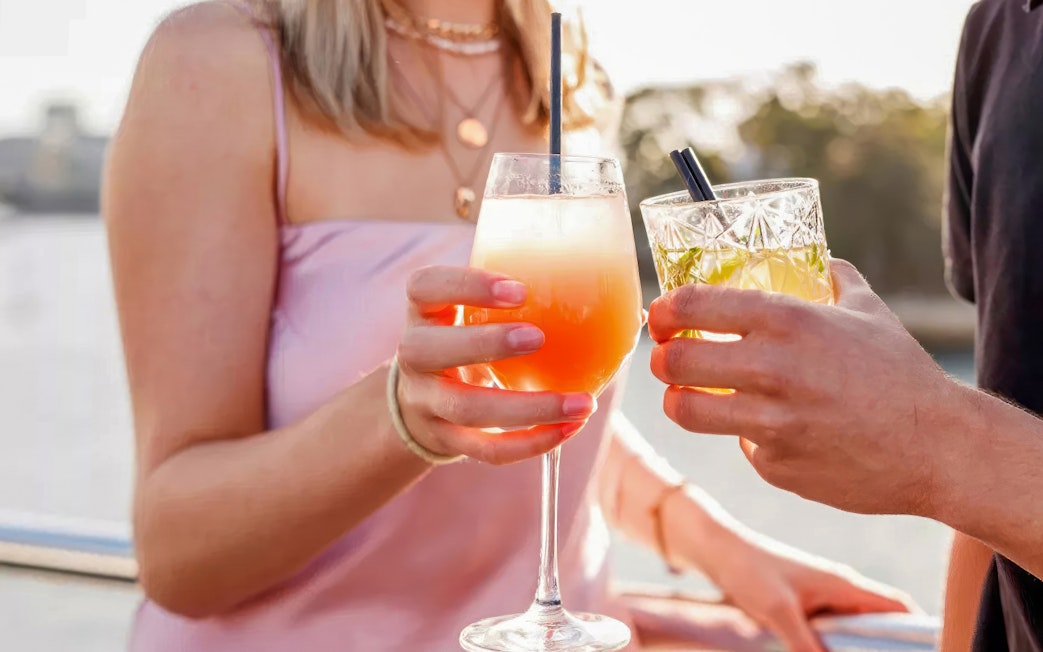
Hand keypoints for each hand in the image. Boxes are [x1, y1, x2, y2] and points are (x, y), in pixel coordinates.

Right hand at [396, 266, 595, 464]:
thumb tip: (608, 288)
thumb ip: (511, 298)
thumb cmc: (464, 341)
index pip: (425, 287)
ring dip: (529, 407)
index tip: (519, 290)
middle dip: (485, 343)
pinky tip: (569, 428)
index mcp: (423, 312)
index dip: (466, 285)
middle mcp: (414, 356)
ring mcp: (426, 402)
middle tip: (539, 337)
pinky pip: (486, 449)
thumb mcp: (469, 313)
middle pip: (429, 350)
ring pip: (466, 408)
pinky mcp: (447, 440)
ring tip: (581, 403)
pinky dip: (530, 443)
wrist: (421, 403)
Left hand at [647, 260, 962, 515]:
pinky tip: (774, 429)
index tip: (660, 315)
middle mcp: (771, 369)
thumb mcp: (868, 310)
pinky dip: (747, 437)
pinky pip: (739, 445)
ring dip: (679, 401)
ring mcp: (770, 422)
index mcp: (787, 320)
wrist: (938, 447)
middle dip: (660, 359)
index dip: (664, 310)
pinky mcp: (775, 464)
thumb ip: (833, 278)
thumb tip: (818, 259)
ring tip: (687, 395)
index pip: (690, 305)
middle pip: (672, 362)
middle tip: (666, 358)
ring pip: (685, 411)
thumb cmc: (901, 373)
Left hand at [711, 531, 916, 651]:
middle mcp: (839, 589)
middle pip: (880, 624)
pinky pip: (832, 632)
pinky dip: (837, 647)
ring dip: (861, 649)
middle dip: (889, 648)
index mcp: (844, 583)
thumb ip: (806, 644)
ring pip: (855, 630)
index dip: (919, 631)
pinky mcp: (804, 607)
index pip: (898, 607)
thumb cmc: (749, 570)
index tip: (930, 651)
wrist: (718, 552)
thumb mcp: (778, 611)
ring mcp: (822, 598)